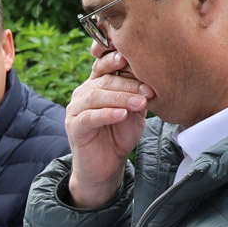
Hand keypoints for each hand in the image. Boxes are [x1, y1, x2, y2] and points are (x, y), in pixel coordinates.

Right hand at [63, 45, 155, 209]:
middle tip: (149, 91)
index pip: (104, 65)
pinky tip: (122, 115)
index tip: (138, 61)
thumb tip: (154, 76)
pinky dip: (106, 114)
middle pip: (103, 81)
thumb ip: (137, 94)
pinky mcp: (73, 126)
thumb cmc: (120, 135)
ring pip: (96, 96)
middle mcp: (83, 93)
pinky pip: (89, 117)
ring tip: (140, 103)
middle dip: (128, 84)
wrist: (107, 165)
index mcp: (96, 84)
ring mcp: (75, 109)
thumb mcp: (134, 111)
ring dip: (120, 98)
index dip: (118, 61)